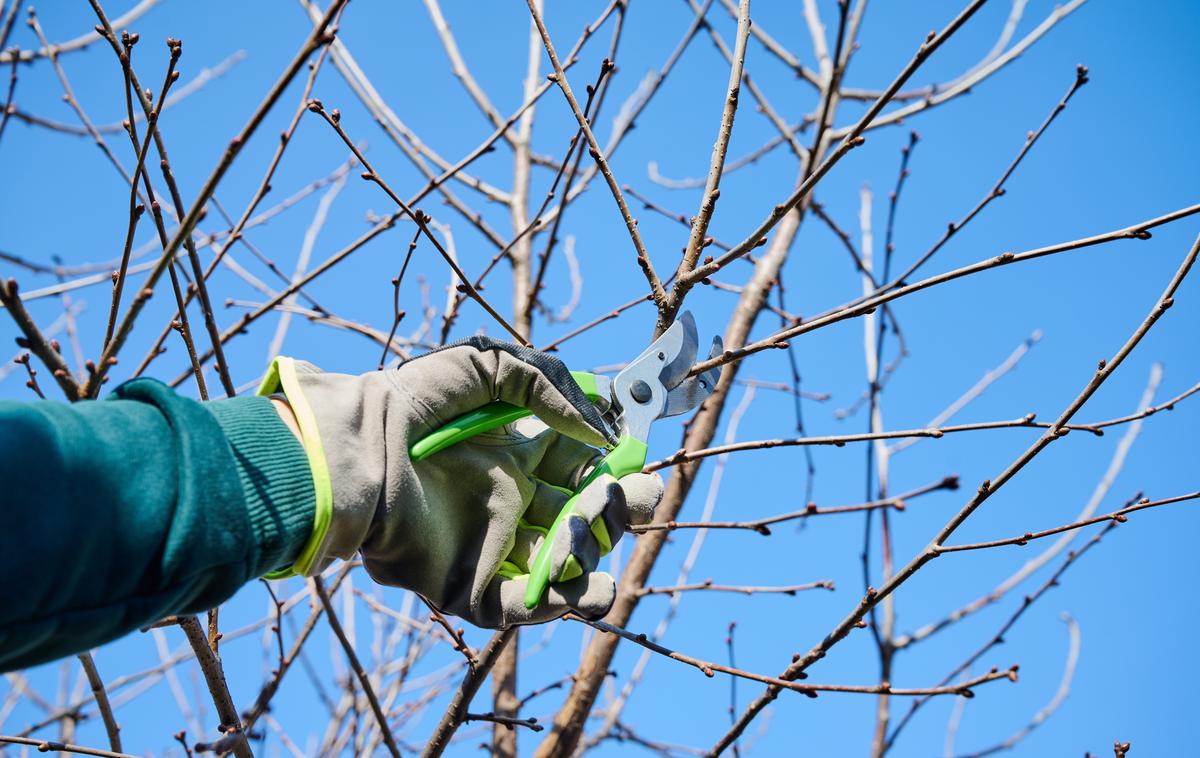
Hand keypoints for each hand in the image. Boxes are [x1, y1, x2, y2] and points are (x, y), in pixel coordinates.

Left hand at [265, 338, 662, 627]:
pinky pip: (523, 606)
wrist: (358, 451)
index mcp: (516, 456)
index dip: (613, 469)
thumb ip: (548, 387)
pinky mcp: (468, 585)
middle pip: (583, 520)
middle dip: (620, 512)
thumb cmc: (414, 402)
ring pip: (562, 569)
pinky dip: (559, 603)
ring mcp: (491, 546)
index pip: (581, 470)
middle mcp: (510, 502)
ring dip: (596, 564)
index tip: (633, 461)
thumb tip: (599, 431)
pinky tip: (585, 588)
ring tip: (604, 547)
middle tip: (637, 500)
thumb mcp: (486, 366)